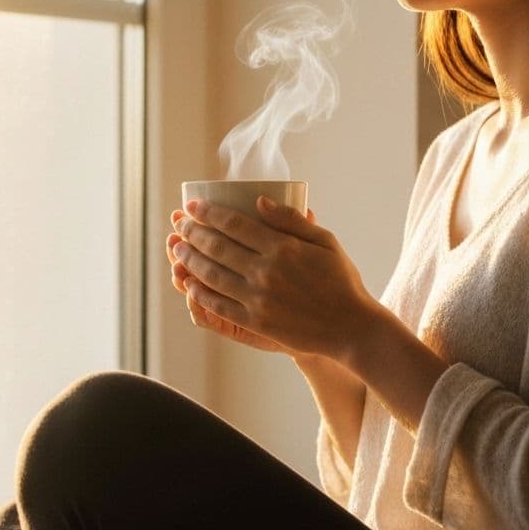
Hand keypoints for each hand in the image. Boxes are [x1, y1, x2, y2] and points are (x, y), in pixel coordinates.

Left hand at [171, 196, 382, 360]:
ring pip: (212, 275)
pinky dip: (199, 293)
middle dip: (192, 232)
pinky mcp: (255, 322)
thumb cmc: (341, 281)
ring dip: (189, 259)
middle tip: (179, 223)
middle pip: (217, 247)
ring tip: (177, 248)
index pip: (234, 224)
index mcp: (283, 248)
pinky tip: (188, 283)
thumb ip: (291, 220)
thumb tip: (258, 201)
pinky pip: (219, 305)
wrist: (351, 328)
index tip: (193, 206)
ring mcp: (258, 299)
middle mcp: (266, 272)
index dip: (208, 213)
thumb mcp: (325, 242)